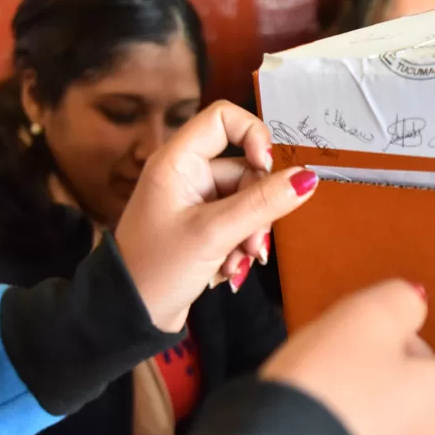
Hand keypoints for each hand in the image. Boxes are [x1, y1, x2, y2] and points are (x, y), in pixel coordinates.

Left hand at [114, 101, 318, 331]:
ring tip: (239, 260)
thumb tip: (307, 178)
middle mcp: (186, 174)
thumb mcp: (215, 234)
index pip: (223, 118)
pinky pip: (237, 222)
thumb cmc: (157, 269)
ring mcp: (193, 201)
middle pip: (243, 167)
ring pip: (246, 199)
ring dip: (252, 231)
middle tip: (254, 242)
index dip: (254, 136)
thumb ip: (263, 203)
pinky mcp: (200, 225)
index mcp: (177, 161)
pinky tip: (230, 268)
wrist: (128, 316)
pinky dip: (241, 243)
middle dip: (258, 206)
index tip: (268, 168)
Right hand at [261, 281, 434, 434]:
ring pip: (414, 433)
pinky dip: (360, 434)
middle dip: (422, 372)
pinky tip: (319, 415)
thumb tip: (414, 307)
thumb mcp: (364, 318)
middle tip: (372, 346)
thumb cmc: (331, 393)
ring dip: (389, 401)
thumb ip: (402, 303)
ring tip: (335, 376)